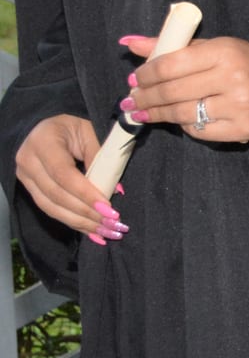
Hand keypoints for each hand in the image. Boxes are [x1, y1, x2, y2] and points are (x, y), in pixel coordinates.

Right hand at [15, 115, 124, 241]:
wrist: (42, 124)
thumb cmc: (70, 125)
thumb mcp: (88, 131)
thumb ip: (100, 157)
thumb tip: (116, 190)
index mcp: (43, 142)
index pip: (64, 175)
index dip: (86, 194)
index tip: (109, 209)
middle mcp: (27, 162)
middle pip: (56, 196)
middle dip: (86, 214)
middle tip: (112, 225)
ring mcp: (24, 177)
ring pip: (51, 208)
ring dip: (80, 223)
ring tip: (105, 233)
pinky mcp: (28, 188)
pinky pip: (50, 209)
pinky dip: (72, 221)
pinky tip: (90, 232)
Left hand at [121, 35, 248, 142]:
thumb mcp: (218, 47)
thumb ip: (176, 46)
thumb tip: (130, 44)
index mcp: (225, 51)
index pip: (171, 64)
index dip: (146, 74)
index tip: (134, 79)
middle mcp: (232, 78)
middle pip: (171, 92)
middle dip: (145, 97)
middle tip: (131, 100)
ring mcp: (238, 106)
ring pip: (181, 114)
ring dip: (156, 114)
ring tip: (143, 112)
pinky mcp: (241, 130)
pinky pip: (198, 131)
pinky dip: (184, 125)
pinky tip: (177, 120)